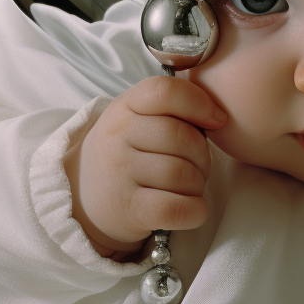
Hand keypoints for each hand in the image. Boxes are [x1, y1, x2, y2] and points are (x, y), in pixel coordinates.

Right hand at [63, 76, 227, 257]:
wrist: (84, 194)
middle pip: (181, 137)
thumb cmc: (129, 149)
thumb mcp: (139, 115)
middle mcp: (117, 136)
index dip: (200, 103)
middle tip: (198, 163)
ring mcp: (119, 174)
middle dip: (203, 153)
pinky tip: (193, 208)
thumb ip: (175, 105)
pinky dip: (195, 210)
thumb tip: (219, 117)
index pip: (166, 92)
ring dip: (198, 183)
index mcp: (125, 106)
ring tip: (189, 185)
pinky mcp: (128, 210)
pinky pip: (174, 208)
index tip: (218, 120)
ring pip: (182, 174)